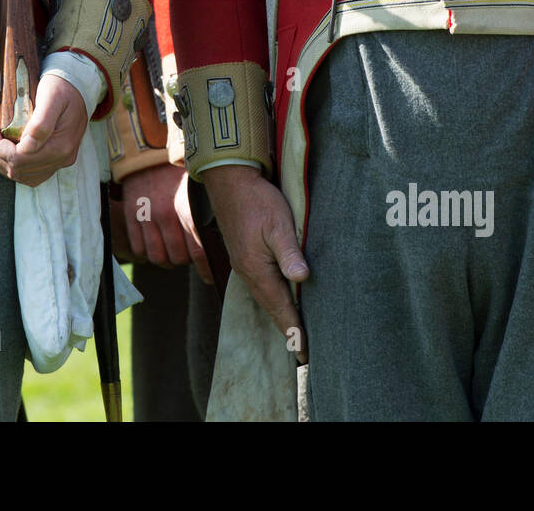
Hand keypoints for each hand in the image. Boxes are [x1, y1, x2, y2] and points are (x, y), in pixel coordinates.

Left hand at [0, 73, 87, 187]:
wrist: (77, 87)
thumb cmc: (62, 88)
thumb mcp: (52, 97)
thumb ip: (41, 123)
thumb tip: (25, 146)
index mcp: (61, 146)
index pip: (20, 159)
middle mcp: (61, 159)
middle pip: (18, 169)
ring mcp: (58, 162)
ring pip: (20, 175)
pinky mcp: (53, 160)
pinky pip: (28, 174)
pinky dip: (10, 166)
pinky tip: (1, 153)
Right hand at [121, 161, 213, 283]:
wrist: (148, 149)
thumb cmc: (178, 170)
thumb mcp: (197, 187)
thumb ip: (205, 213)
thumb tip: (219, 242)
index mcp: (186, 209)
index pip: (198, 252)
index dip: (205, 269)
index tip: (209, 276)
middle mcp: (165, 216)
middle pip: (178, 258)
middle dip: (186, 262)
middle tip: (190, 257)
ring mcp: (145, 217)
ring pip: (158, 258)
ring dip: (167, 260)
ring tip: (173, 253)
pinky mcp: (130, 216)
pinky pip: (139, 249)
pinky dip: (148, 252)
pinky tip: (156, 244)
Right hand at [202, 163, 307, 361]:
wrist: (229, 180)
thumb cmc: (257, 200)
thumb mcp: (279, 223)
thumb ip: (289, 252)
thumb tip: (302, 278)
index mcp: (256, 269)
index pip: (280, 307)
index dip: (293, 330)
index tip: (303, 353)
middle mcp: (247, 271)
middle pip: (270, 307)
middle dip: (286, 328)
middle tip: (301, 352)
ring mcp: (243, 263)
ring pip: (264, 296)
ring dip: (279, 314)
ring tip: (292, 331)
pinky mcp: (243, 254)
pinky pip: (260, 284)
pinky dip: (272, 298)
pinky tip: (278, 298)